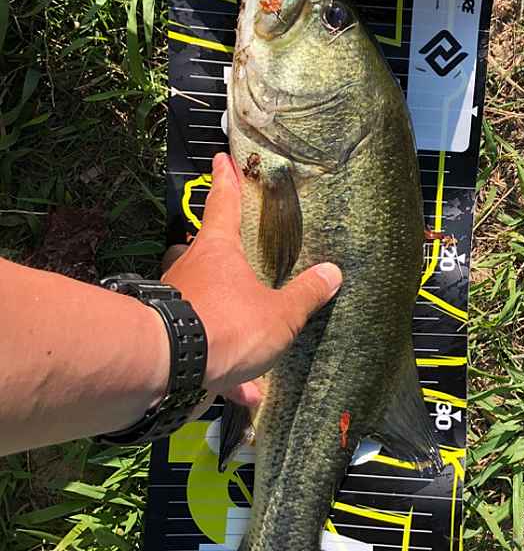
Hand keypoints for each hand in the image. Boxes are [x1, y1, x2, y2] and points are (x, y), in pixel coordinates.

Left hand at [162, 152, 341, 407]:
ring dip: (223, 317)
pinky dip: (220, 365)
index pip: (224, 202)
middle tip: (239, 256)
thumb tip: (333, 273)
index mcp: (218, 249)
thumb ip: (305, 295)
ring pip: (200, 299)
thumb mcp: (279, 314)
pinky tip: (245, 394)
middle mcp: (190, 267)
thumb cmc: (227, 325)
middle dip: (220, 252)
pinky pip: (198, 344)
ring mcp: (172, 300)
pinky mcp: (164, 335)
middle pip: (205, 249)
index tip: (222, 157)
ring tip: (252, 345)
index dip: (227, 180)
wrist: (167, 367)